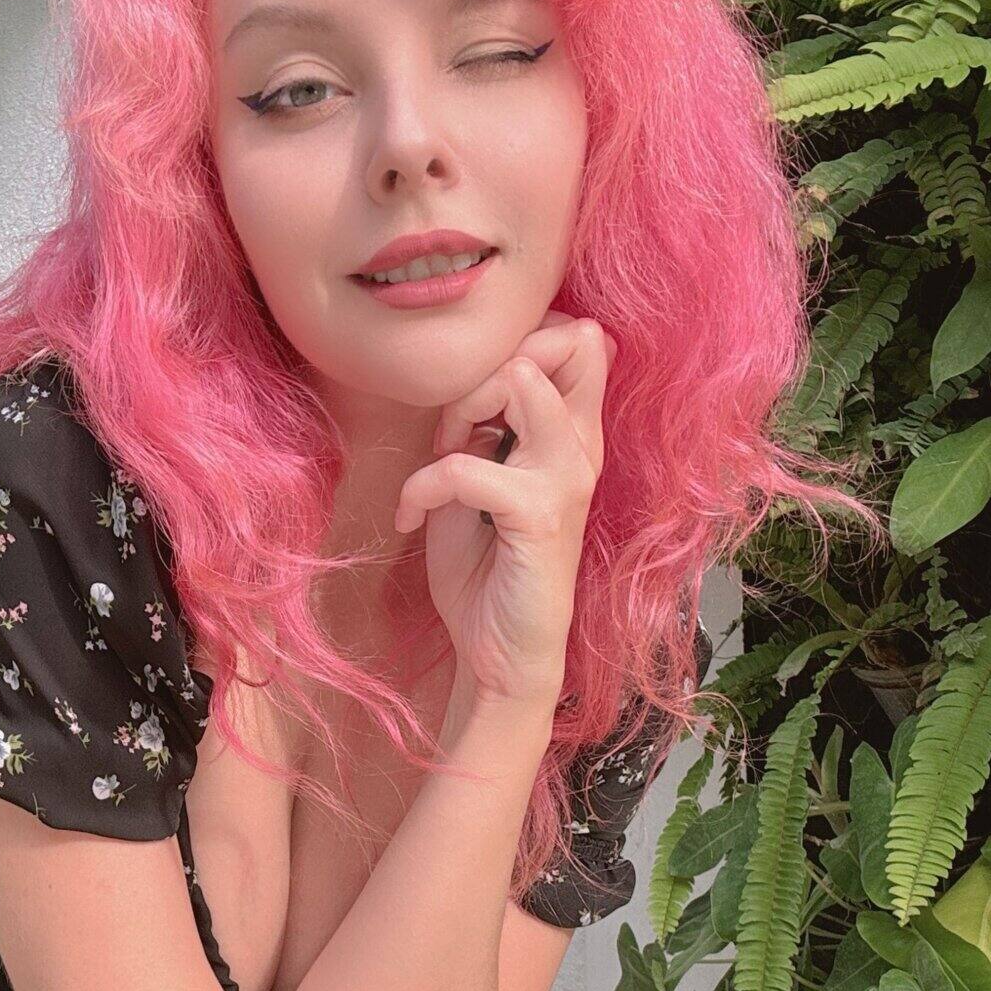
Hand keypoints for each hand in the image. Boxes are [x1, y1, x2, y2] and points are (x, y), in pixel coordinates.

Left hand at [392, 310, 611, 704]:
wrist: (500, 653)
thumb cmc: (487, 568)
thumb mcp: (481, 480)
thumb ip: (484, 426)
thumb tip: (466, 381)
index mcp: (572, 434)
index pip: (579, 337)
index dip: (514, 347)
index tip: (469, 408)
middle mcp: (580, 446)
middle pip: (564, 339)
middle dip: (484, 369)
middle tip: (449, 430)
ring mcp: (565, 478)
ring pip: (520, 380)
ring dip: (458, 411)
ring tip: (438, 460)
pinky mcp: (538, 515)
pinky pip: (466, 465)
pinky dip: (422, 485)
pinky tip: (410, 517)